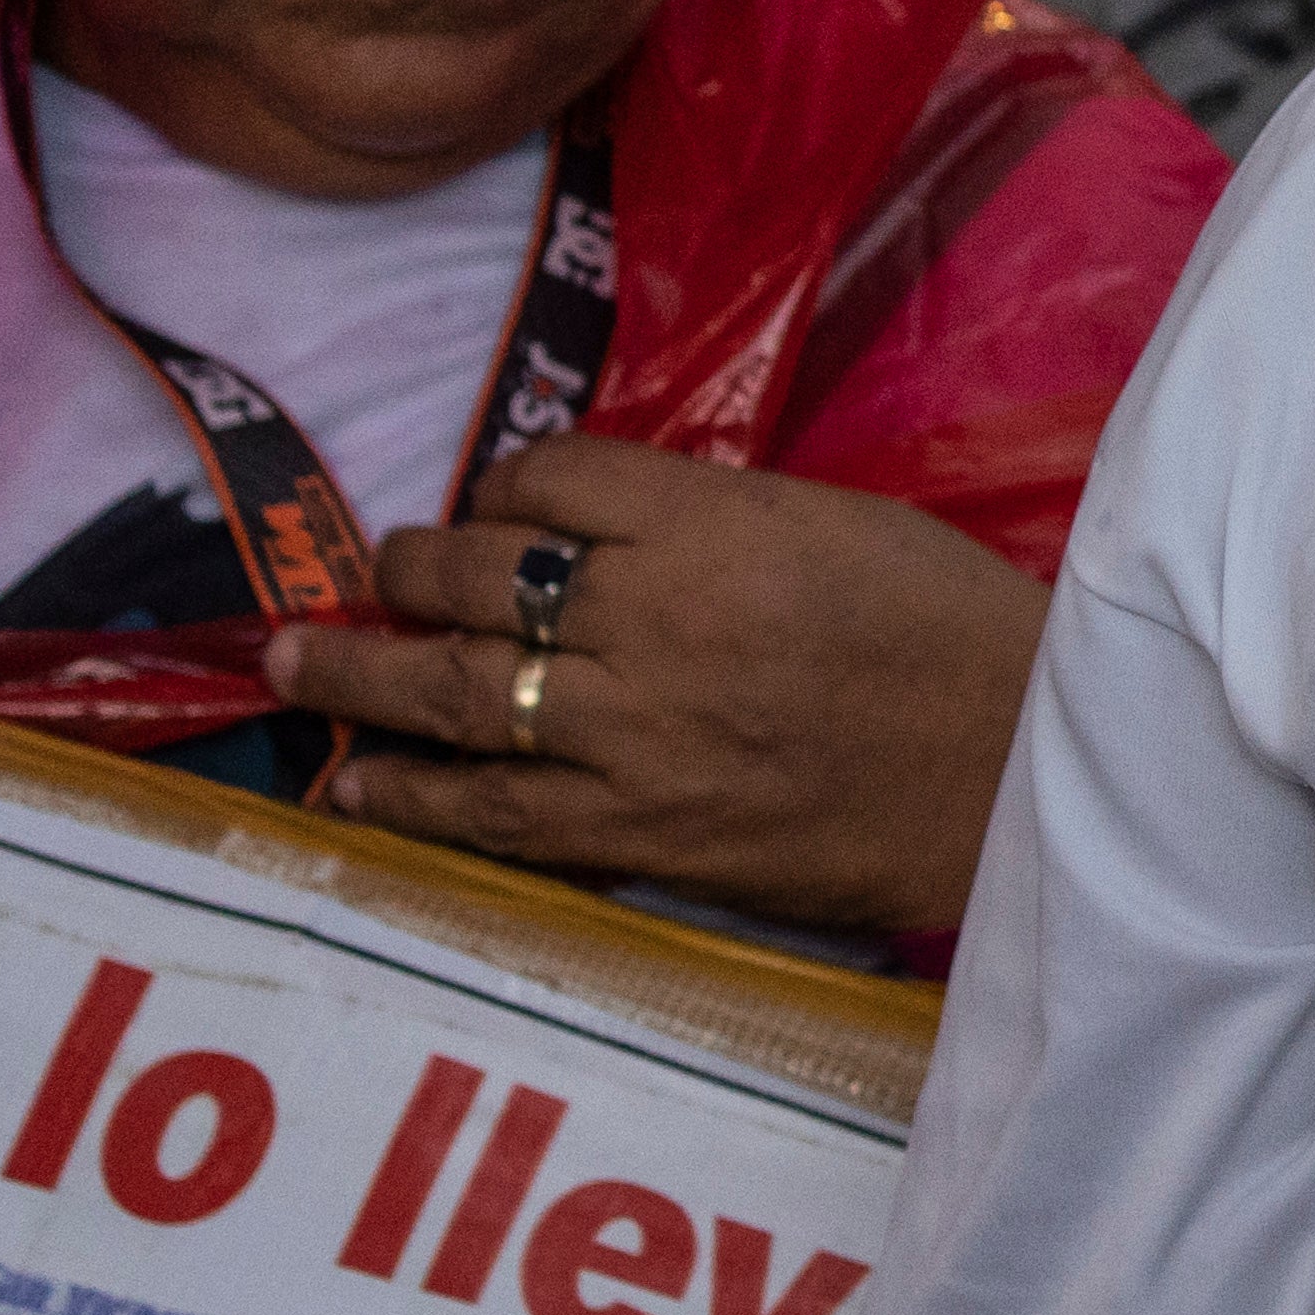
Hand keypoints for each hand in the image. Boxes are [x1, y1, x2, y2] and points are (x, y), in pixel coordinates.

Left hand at [270, 438, 1043, 937]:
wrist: (1020, 780)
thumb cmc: (955, 634)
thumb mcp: (840, 523)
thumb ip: (714, 518)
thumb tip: (598, 530)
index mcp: (717, 525)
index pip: (551, 478)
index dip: (506, 487)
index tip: (502, 508)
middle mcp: (655, 621)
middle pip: (478, 574)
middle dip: (406, 568)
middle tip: (374, 572)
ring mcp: (635, 736)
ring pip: (454, 692)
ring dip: (359, 676)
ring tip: (293, 665)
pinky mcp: (639, 836)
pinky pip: (490, 815)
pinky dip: (411, 797)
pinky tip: (360, 784)